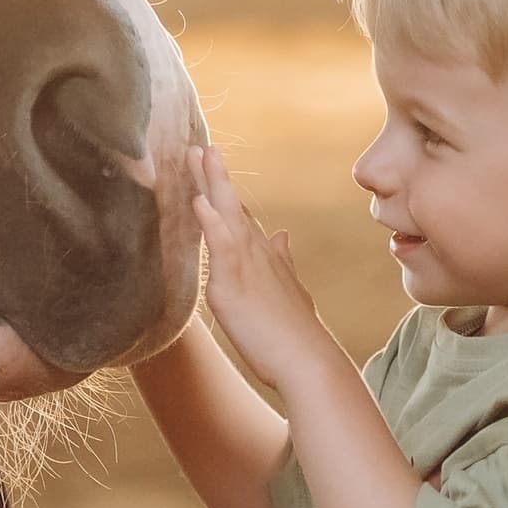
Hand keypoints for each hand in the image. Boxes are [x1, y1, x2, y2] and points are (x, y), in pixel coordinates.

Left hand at [188, 147, 337, 392]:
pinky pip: (221, 247)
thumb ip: (283, 262)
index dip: (225, 190)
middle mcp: (256, 255)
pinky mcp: (234, 286)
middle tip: (199, 145)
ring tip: (199, 154)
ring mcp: (246, 267)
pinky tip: (200, 200)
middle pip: (232, 206)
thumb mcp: (290, 291)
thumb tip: (282, 235)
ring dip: (212, 184)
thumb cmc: (296, 335)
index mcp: (264, 257)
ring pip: (227, 216)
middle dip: (215, 175)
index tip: (213, 163)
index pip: (240, 216)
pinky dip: (212, 222)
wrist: (309, 362)